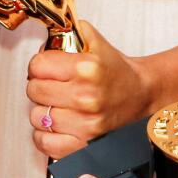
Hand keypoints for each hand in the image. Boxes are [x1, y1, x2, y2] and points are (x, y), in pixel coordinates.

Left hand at [27, 20, 156, 158]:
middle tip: (50, 86)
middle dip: (39, 86)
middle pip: (34, 90)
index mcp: (87, 69)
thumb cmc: (118, 73)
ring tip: (56, 106)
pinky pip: (46, 144)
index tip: (44, 68)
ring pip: (37, 117)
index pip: (38, 65)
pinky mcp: (85, 146)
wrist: (143, 96)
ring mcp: (85, 125)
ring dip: (42, 111)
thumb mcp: (98, 45)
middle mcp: (86, 98)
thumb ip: (73, 32)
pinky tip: (55, 126)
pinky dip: (45, 136)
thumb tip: (50, 33)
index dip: (38, 65)